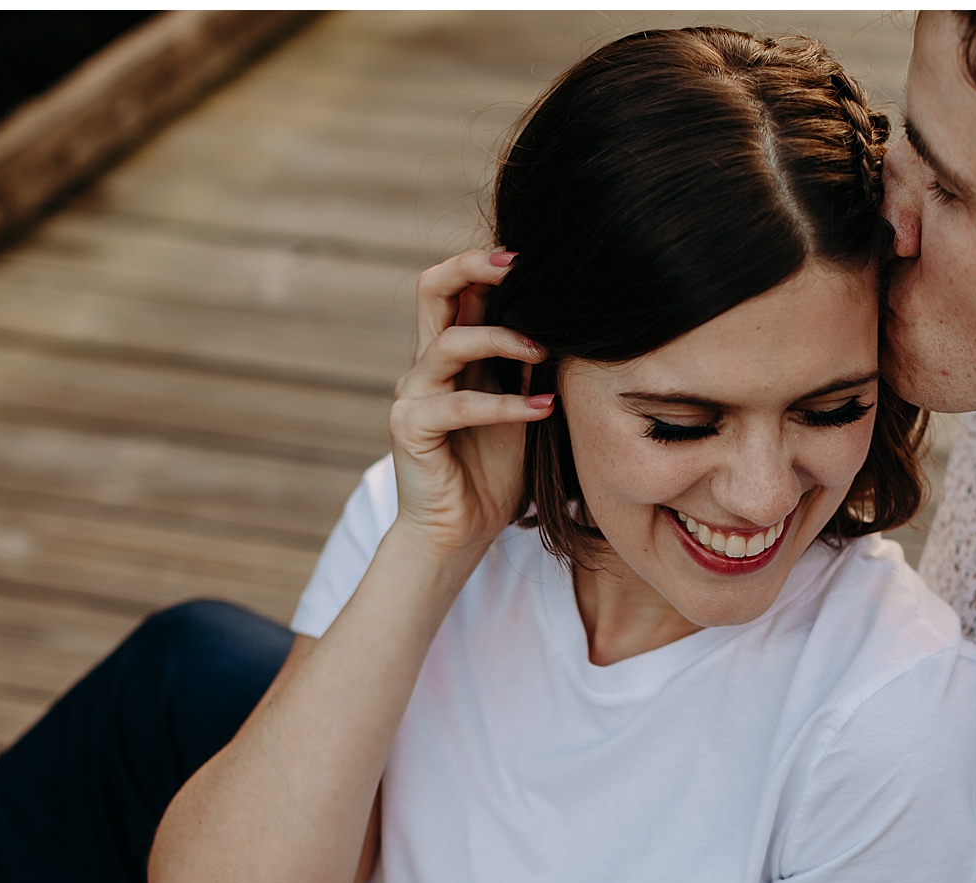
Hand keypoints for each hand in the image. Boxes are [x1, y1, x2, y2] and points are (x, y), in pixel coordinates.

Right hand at [390, 248, 550, 554]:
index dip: (486, 263)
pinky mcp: (410, 429)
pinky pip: (458, 405)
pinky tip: (543, 409)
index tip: (533, 258)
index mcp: (448, 353)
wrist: (457, 532)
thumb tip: (565, 322)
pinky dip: (504, 404)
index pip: (455, 287)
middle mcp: (424, 364)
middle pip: (432, 288)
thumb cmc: (492, 472)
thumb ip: (527, 367)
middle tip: (521, 265)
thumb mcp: (519, 407)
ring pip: (451, 343)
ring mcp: (412, 394)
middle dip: (475, 267)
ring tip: (546, 352)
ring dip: (504, 340)